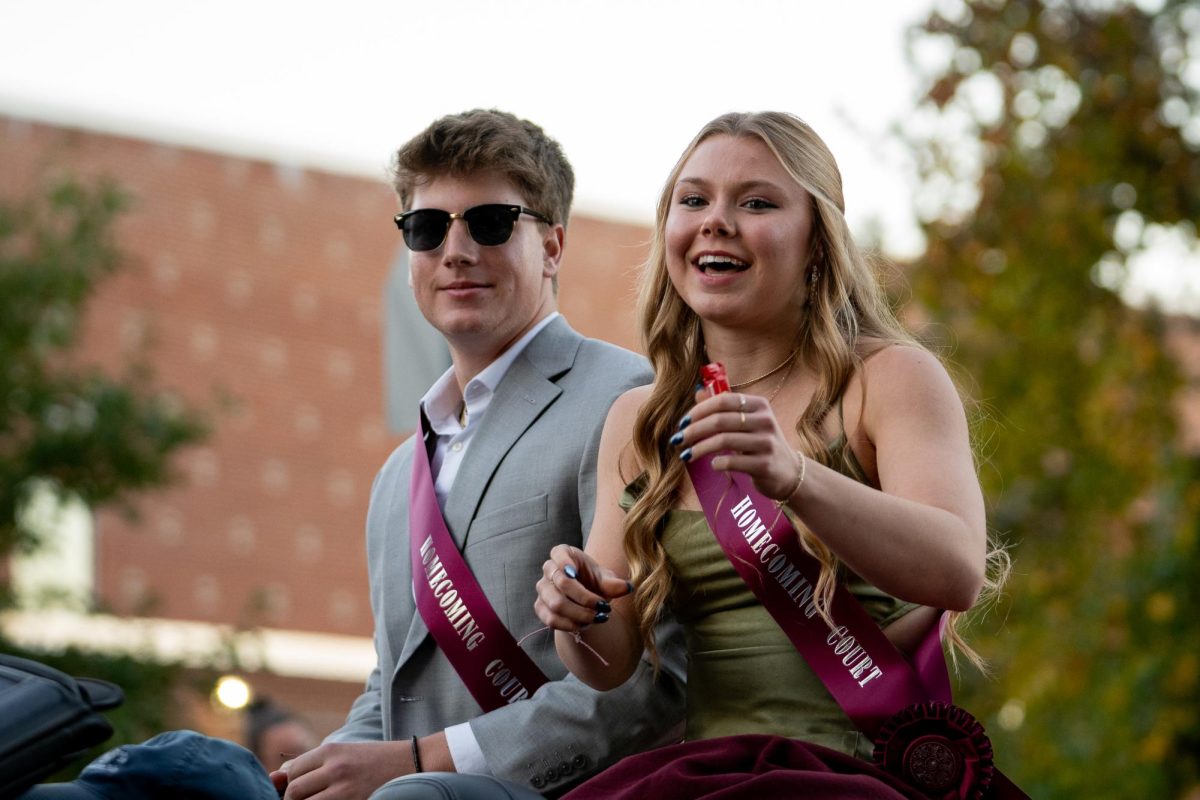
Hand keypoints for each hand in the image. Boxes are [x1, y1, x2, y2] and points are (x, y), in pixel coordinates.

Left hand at [274, 741, 411, 799]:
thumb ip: (314, 763)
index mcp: (331, 751)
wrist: (413, 764)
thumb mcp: (345, 753)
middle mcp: (335, 768)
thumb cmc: (376, 760)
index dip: (289, 785)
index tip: (298, 793)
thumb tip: (278, 776)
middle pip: (294, 791)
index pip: (292, 771)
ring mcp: (345, 789)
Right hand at [534, 544, 631, 632]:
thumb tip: (627, 587)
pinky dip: (569, 625)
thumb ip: (614, 583)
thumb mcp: (606, 580)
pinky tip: (584, 625)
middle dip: (584, 598)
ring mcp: (543, 589)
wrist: (586, 600)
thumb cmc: (595, 582)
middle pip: (561, 583)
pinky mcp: (540, 607)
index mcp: (563, 554)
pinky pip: (551, 619)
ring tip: (596, 618)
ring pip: (556, 604)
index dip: (564, 562)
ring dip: (579, 614)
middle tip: (603, 607)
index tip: (574, 572)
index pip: (558, 553)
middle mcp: (549, 570)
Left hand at [674, 389, 803, 501]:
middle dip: (693, 430)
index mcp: (759, 405)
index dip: (698, 410)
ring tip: (686, 455)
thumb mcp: (746, 422)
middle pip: (720, 421)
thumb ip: (723, 408)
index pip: (723, 400)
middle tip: (678, 439)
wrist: (789, 472)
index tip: (683, 422)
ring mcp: (766, 443)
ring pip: (724, 441)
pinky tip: (713, 465)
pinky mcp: (765, 464)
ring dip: (699, 448)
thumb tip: (698, 392)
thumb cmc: (760, 443)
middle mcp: (765, 421)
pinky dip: (717, 463)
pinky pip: (733, 462)